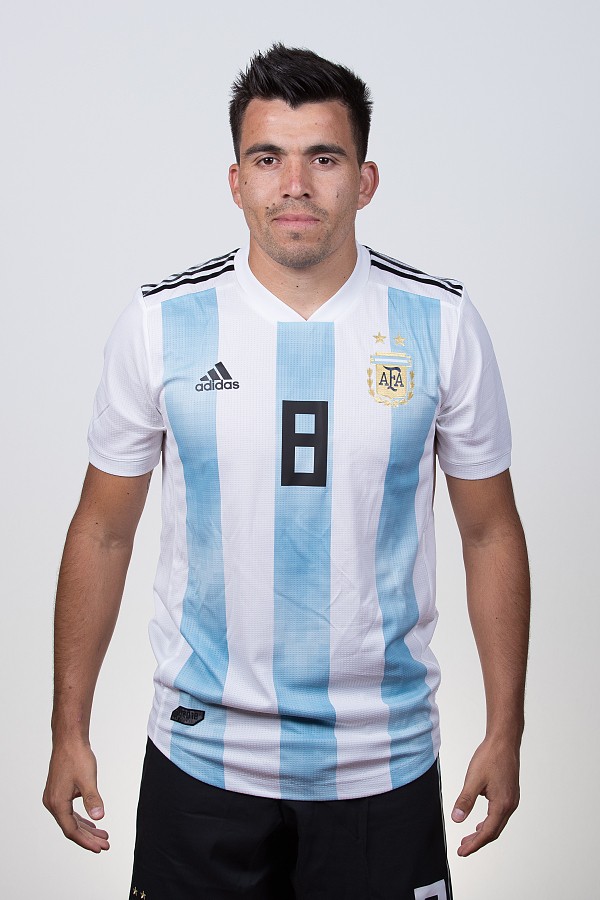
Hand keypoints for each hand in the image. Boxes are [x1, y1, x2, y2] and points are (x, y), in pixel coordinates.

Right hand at [43, 741, 109, 852]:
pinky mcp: (59, 792)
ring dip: (86, 829)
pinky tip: (92, 822)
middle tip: (105, 844)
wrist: (69, 740)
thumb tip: (99, 817)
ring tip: (102, 836)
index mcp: (57, 803)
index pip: (71, 830)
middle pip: (71, 828)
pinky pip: (70, 812)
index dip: (86, 841)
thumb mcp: (88, 779)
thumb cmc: (76, 757)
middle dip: (89, 837)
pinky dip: (81, 819)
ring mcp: (54, 798)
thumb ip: (93, 799)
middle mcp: (52, 803)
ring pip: (71, 820)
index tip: (99, 848)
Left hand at [451, 737, 519, 856]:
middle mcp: (510, 805)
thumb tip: (456, 819)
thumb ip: (465, 800)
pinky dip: (489, 822)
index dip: (474, 844)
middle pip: (493, 831)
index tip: (462, 852)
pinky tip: (480, 822)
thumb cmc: (490, 757)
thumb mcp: (473, 779)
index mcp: (502, 804)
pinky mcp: (510, 794)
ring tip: (468, 839)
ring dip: (483, 832)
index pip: (487, 832)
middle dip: (477, 842)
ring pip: (497, 823)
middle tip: (462, 848)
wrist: (504, 741)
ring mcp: (512, 800)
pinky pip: (499, 815)